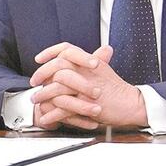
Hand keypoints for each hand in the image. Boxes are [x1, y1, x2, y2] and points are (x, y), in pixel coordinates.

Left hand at [29, 44, 146, 129]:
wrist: (132, 104)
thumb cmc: (117, 89)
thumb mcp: (102, 70)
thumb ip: (86, 62)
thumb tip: (70, 57)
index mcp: (90, 61)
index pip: (66, 48)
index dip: (50, 52)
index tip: (39, 59)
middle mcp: (88, 71)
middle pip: (57, 66)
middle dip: (42, 74)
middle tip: (34, 82)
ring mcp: (87, 87)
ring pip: (57, 87)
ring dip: (43, 95)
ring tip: (36, 101)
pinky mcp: (87, 104)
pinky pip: (63, 108)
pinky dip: (52, 114)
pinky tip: (46, 117)